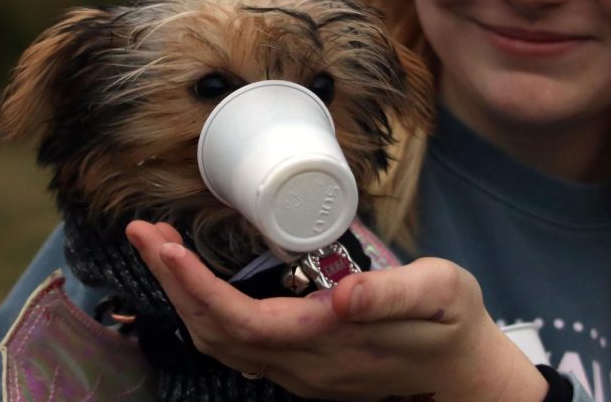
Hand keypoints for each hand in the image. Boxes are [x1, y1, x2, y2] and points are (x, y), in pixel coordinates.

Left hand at [125, 220, 546, 400]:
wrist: (466, 377)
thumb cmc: (454, 326)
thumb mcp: (440, 293)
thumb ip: (393, 292)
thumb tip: (342, 292)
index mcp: (331, 340)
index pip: (243, 320)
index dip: (196, 287)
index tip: (166, 247)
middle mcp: (305, 363)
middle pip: (217, 333)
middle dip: (172, 283)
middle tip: (145, 233)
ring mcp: (301, 371)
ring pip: (222, 343)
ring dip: (183, 297)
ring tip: (162, 250)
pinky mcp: (305, 367)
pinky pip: (239, 346)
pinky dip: (207, 312)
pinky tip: (200, 284)